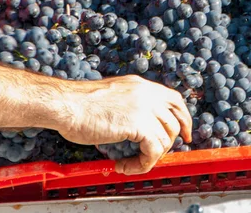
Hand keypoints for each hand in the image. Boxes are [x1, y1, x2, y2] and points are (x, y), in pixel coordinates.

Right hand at [56, 75, 191, 174]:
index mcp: (141, 85)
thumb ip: (130, 105)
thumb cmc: (79, 105)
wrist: (66, 104)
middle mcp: (147, 93)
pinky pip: (153, 150)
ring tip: (131, 162)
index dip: (183, 118)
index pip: (174, 99)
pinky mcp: (138, 123)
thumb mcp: (113, 97)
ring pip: (165, 138)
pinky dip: (142, 164)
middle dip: (170, 142)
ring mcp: (145, 107)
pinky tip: (125, 166)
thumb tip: (140, 127)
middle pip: (175, 120)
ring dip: (151, 157)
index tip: (184, 133)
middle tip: (157, 155)